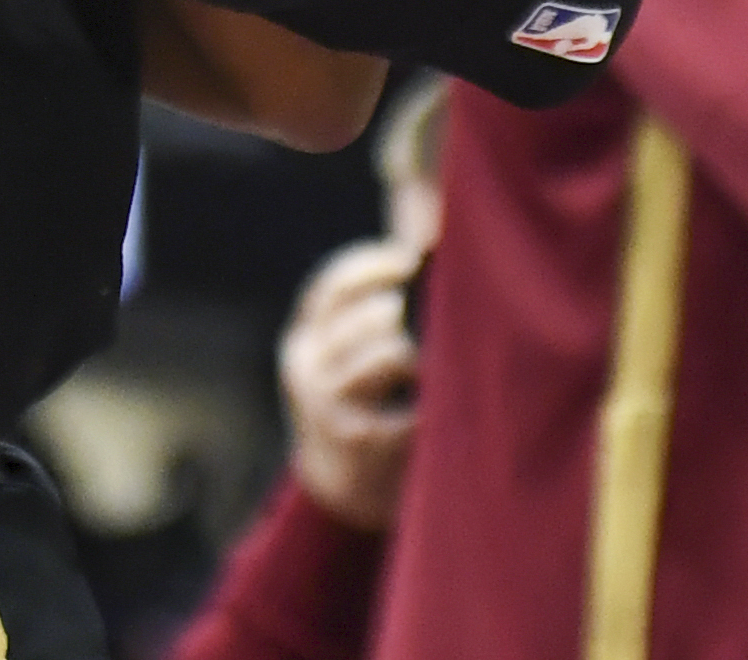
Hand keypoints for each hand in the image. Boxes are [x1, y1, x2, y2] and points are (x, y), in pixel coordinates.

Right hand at [277, 238, 422, 533]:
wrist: (340, 489)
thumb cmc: (359, 410)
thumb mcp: (341, 360)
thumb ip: (367, 320)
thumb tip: (424, 257)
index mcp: (303, 340)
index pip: (332, 284)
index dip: (374, 264)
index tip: (412, 257)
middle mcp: (306, 367)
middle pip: (366, 315)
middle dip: (410, 310)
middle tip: (444, 312)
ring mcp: (329, 405)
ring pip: (389, 354)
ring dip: (425, 353)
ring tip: (442, 361)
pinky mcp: (359, 439)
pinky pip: (410, 405)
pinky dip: (433, 401)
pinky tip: (442, 402)